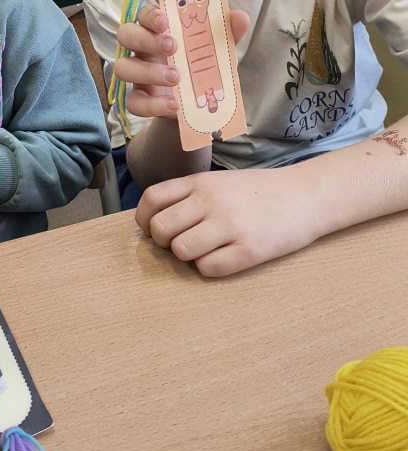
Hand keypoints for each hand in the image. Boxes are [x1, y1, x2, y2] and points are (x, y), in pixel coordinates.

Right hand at [115, 5, 249, 119]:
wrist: (198, 106)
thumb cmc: (201, 67)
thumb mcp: (217, 50)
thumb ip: (226, 33)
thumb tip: (241, 17)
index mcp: (157, 31)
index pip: (143, 15)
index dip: (150, 15)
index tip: (166, 21)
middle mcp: (142, 49)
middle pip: (125, 34)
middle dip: (146, 39)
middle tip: (172, 47)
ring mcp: (137, 75)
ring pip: (123, 67)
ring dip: (147, 72)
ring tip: (176, 78)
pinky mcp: (140, 99)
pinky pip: (133, 102)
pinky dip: (152, 104)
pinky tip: (174, 106)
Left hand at [136, 166, 320, 275]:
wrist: (306, 196)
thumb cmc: (259, 191)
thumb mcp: (220, 181)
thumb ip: (188, 195)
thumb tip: (153, 220)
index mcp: (200, 182)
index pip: (152, 199)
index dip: (145, 220)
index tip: (153, 230)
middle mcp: (211, 201)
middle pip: (161, 229)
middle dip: (164, 242)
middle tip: (181, 243)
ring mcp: (230, 225)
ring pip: (181, 251)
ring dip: (188, 256)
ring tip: (205, 250)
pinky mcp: (249, 250)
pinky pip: (208, 268)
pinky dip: (210, 268)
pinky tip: (224, 257)